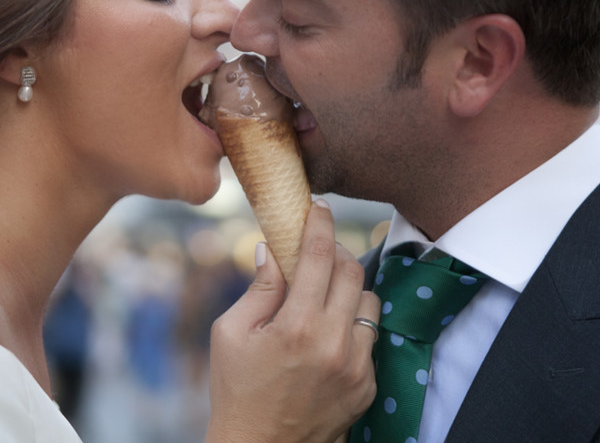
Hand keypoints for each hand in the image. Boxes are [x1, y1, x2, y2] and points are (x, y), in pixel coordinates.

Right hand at [206, 200, 379, 442]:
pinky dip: (352, 326)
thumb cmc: (237, 392)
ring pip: (369, 302)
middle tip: (317, 253)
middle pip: (353, 272)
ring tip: (323, 297)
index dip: (321, 224)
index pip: (320, 256)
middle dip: (337, 253)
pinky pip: (369, 337)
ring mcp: (356, 367)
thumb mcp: (230, 334)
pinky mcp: (367, 385)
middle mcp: (334, 344)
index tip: (319, 209)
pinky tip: (327, 335)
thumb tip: (271, 248)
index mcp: (297, 327)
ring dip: (348, 290)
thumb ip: (258, 288)